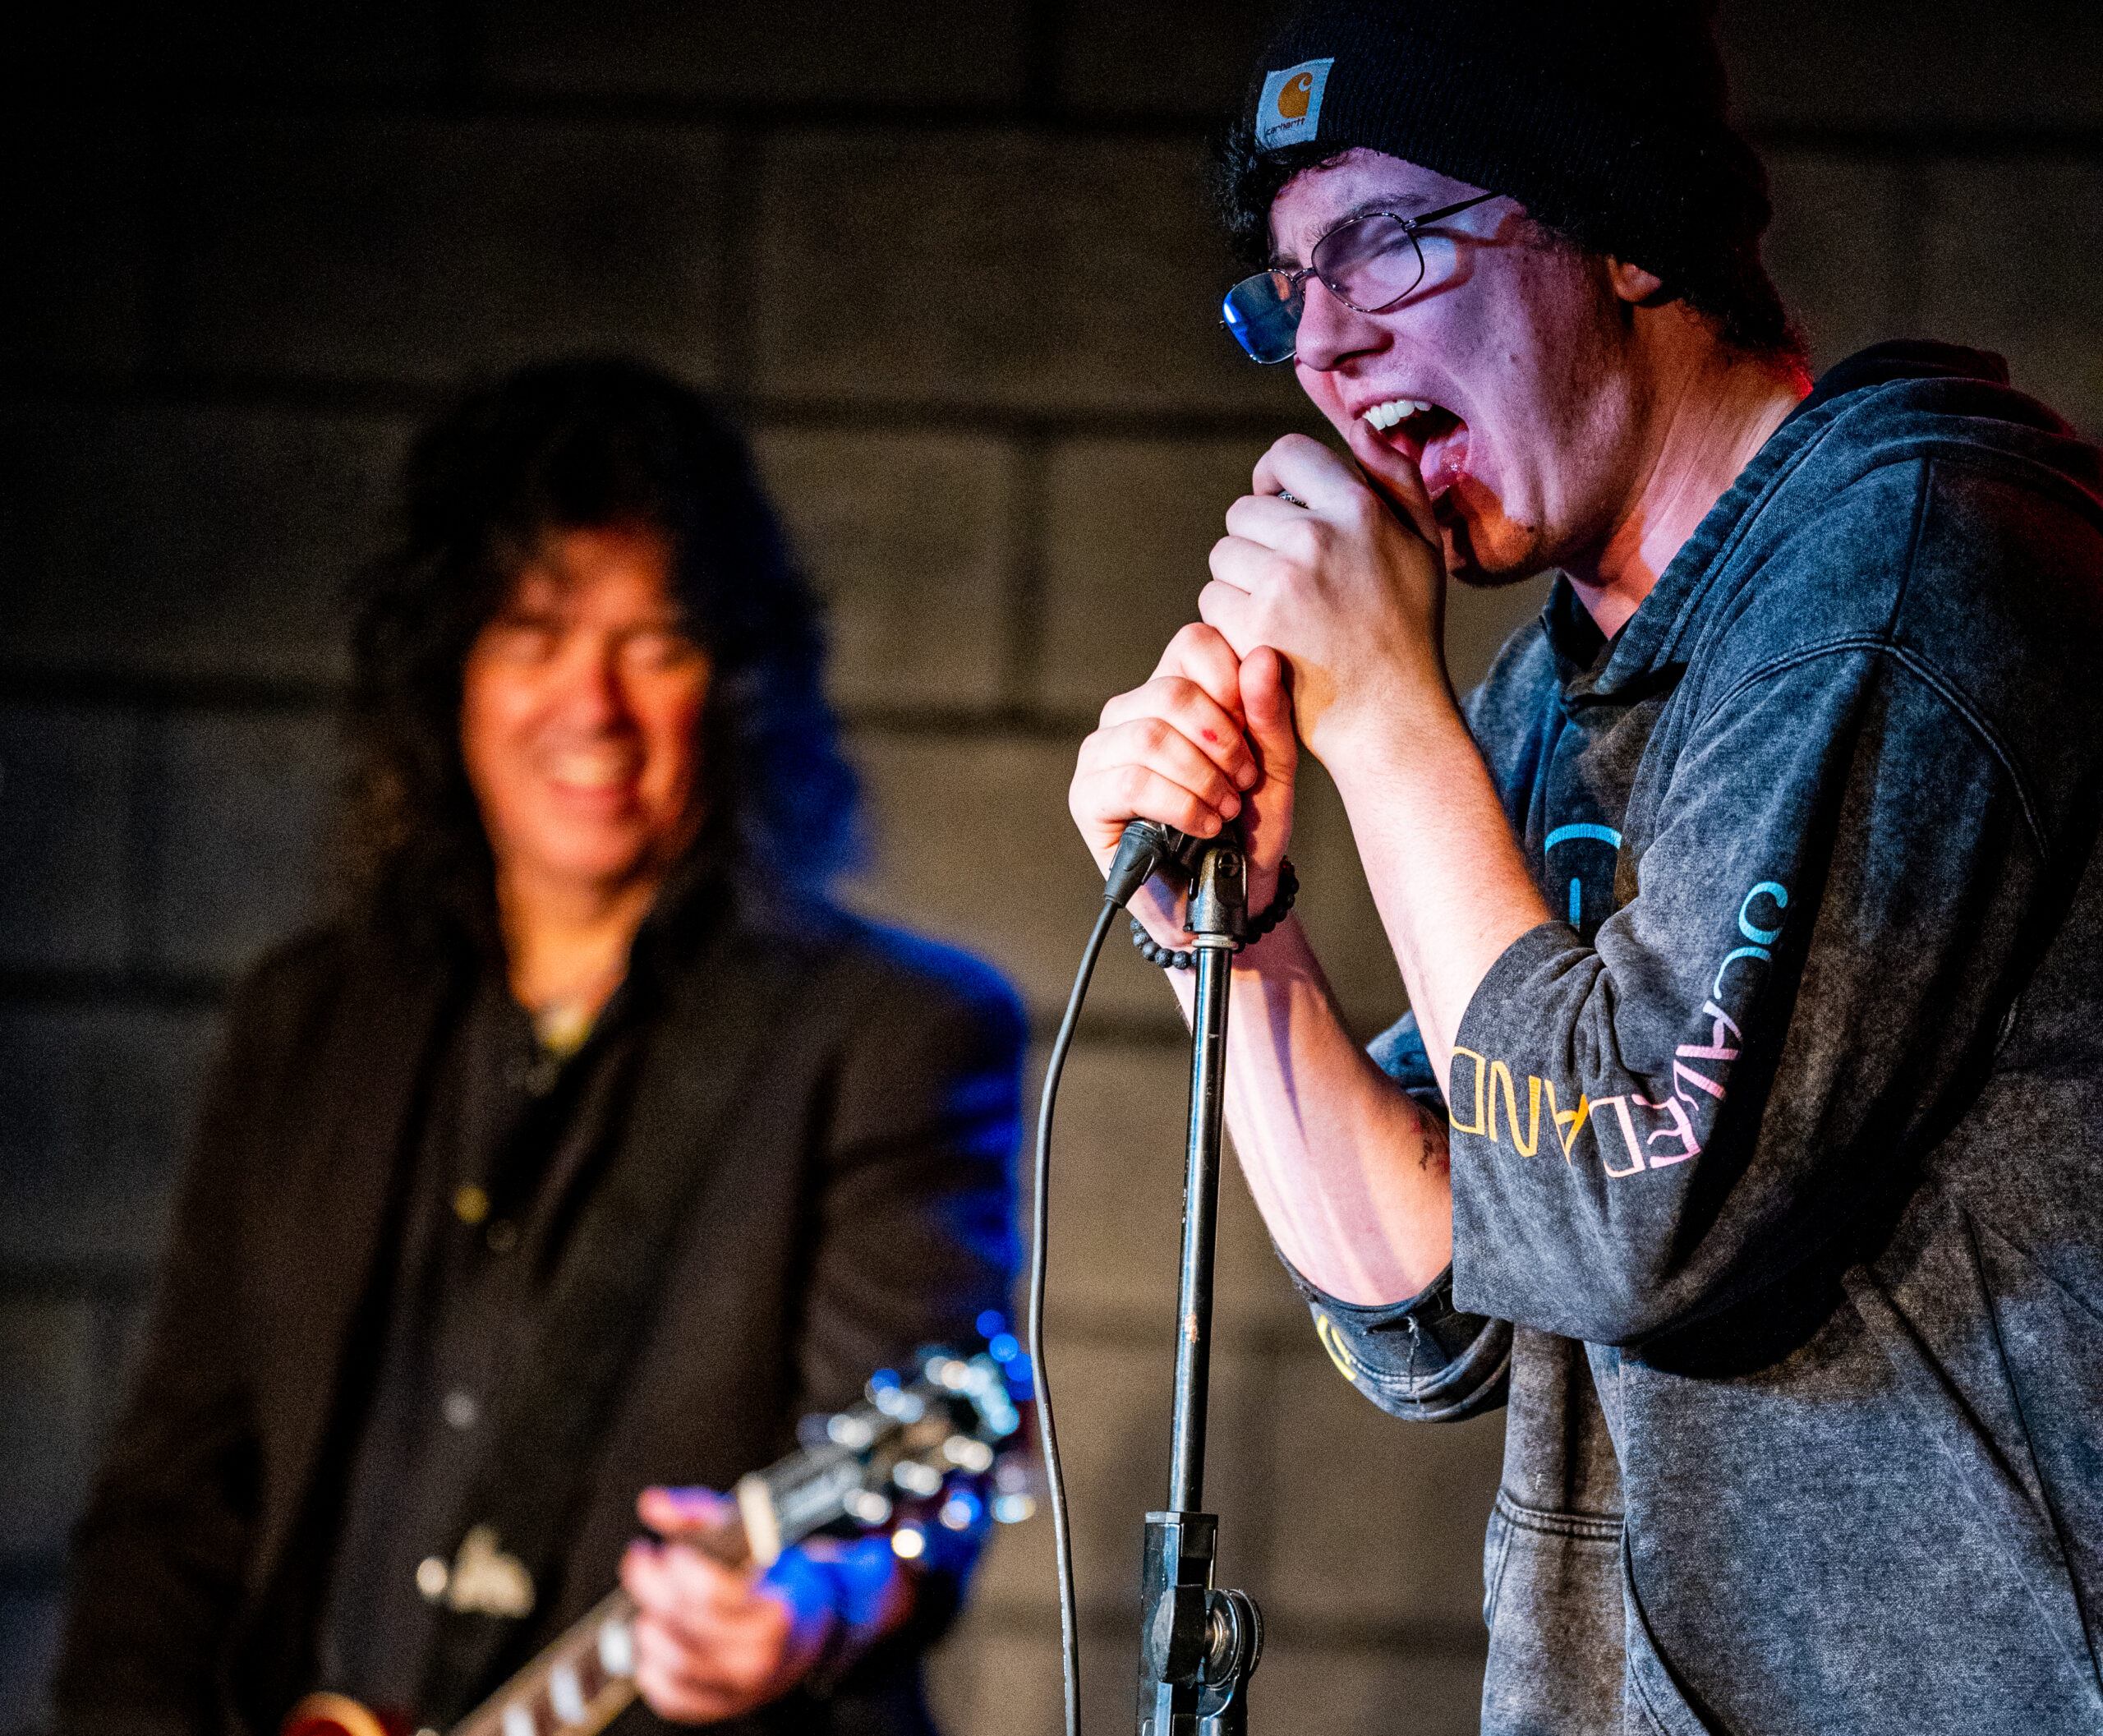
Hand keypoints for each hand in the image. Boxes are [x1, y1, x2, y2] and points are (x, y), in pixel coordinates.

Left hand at [621, 1487, 831, 1722]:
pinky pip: (670, 1697)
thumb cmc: (776, 1578)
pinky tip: (658, 1639)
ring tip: (652, 1602)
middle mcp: (760, 1657)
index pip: (713, 1594)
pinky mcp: (720, 1707)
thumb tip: (653, 1504)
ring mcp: (740, 1689)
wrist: (806, 1628)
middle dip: (653, 1587)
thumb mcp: (748, 1534)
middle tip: (644, 1562)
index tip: (670, 1549)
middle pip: (686, 1625)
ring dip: (650, 1625)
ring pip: (672, 1662)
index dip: (682, 1567)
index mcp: (776, 1611)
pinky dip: (651, 1669)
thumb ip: (699, 1514)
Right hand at [1069, 623, 1297, 930]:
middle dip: (1221, 741)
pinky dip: (1180, 805)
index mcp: (1174, 691)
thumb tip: (1262, 655)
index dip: (1231, 682)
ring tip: (1226, 809)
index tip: (1251, 732)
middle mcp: (1130, 713)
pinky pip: (1131, 781)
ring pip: (1149, 735)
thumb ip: (1269, 715)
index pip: (1194, 643)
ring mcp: (1101, 753)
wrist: (1230, 898)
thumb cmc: (1249, 829)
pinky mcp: (1086, 797)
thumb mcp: (1274, 768)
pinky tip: (1203, 825)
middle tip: (1243, 781)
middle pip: (1171, 690)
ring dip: (1202, 778)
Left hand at [1201, 431, 1450, 765]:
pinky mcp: (1251, 625)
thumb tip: (1359, 428)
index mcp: (1358, 508)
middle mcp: (1316, 538)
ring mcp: (1280, 583)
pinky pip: (1212, 599)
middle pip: (1244, 510)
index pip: (1286, 454)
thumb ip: (1395, 478)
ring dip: (1240, 580)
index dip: (1275, 477)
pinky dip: (1229, 620)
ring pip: (1223, 555)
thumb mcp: (1423, 544)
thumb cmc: (1407, 629)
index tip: (1281, 505)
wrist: (1390, 715)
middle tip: (1288, 580)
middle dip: (1257, 540)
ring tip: (1279, 612)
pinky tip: (1265, 638)